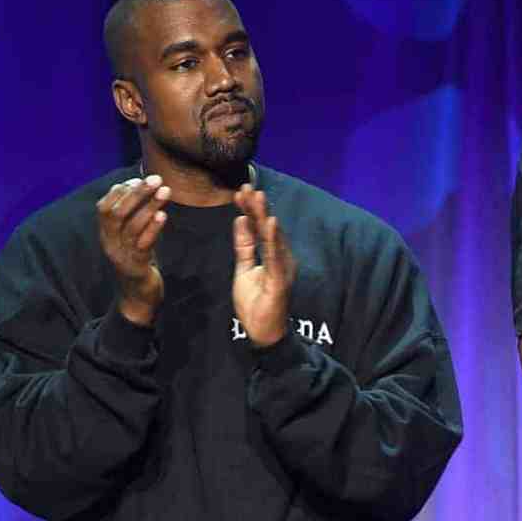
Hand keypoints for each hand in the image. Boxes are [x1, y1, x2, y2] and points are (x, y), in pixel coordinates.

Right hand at [97, 176, 170, 325]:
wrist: (137, 300)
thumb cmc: (138, 264)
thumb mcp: (133, 239)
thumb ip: (133, 218)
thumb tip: (142, 189)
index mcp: (106, 235)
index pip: (104, 207)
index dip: (120, 191)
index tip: (138, 179)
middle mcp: (110, 244)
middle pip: (117, 212)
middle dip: (137, 193)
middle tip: (156, 179)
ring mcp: (122, 256)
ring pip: (131, 225)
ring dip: (149, 205)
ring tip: (165, 191)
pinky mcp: (136, 267)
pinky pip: (143, 244)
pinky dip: (153, 228)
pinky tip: (163, 215)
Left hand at [233, 185, 296, 346]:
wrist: (263, 333)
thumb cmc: (256, 303)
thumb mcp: (244, 269)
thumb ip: (244, 246)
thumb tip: (240, 220)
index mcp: (271, 255)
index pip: (259, 228)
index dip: (250, 210)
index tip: (239, 192)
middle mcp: (281, 258)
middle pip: (267, 228)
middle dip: (257, 207)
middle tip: (247, 187)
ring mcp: (283, 268)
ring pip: (272, 238)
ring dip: (265, 216)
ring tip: (258, 198)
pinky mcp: (281, 280)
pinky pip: (276, 256)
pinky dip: (273, 239)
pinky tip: (269, 223)